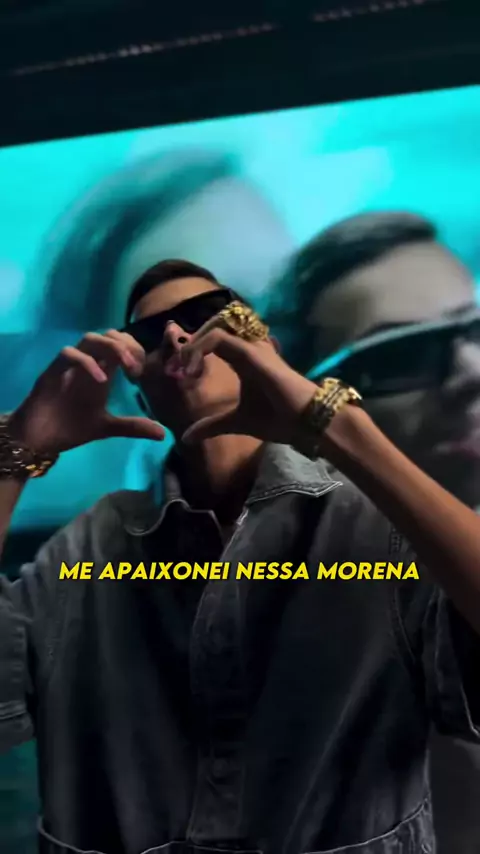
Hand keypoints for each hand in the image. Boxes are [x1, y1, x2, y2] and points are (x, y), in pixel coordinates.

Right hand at [9, 330, 164, 454]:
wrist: (39, 440)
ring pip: (89, 338)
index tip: (142, 373)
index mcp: (101, 371)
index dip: (136, 351)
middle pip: (108, 334)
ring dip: (112, 347)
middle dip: (127, 345)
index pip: (121, 344)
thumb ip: (133, 427)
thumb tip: (163, 435)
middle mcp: (87, 363)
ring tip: (127, 368)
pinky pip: (68, 355)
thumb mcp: (107, 428)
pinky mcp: (52, 373)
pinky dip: (87, 362)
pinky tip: (102, 380)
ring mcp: (69, 366)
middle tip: (137, 369)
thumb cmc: (70, 427)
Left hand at [172, 319, 318, 447]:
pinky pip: (218, 338)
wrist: (307, 422)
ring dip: (193, 344)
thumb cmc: (279, 418)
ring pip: (214, 326)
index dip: (192, 347)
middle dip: (189, 342)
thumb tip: (186, 437)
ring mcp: (250, 346)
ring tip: (184, 369)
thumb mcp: (237, 421)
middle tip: (177, 369)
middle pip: (212, 325)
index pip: (213, 337)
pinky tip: (193, 372)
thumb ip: (212, 425)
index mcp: (243, 357)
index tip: (179, 373)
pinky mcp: (251, 352)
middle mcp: (247, 346)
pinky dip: (200, 350)